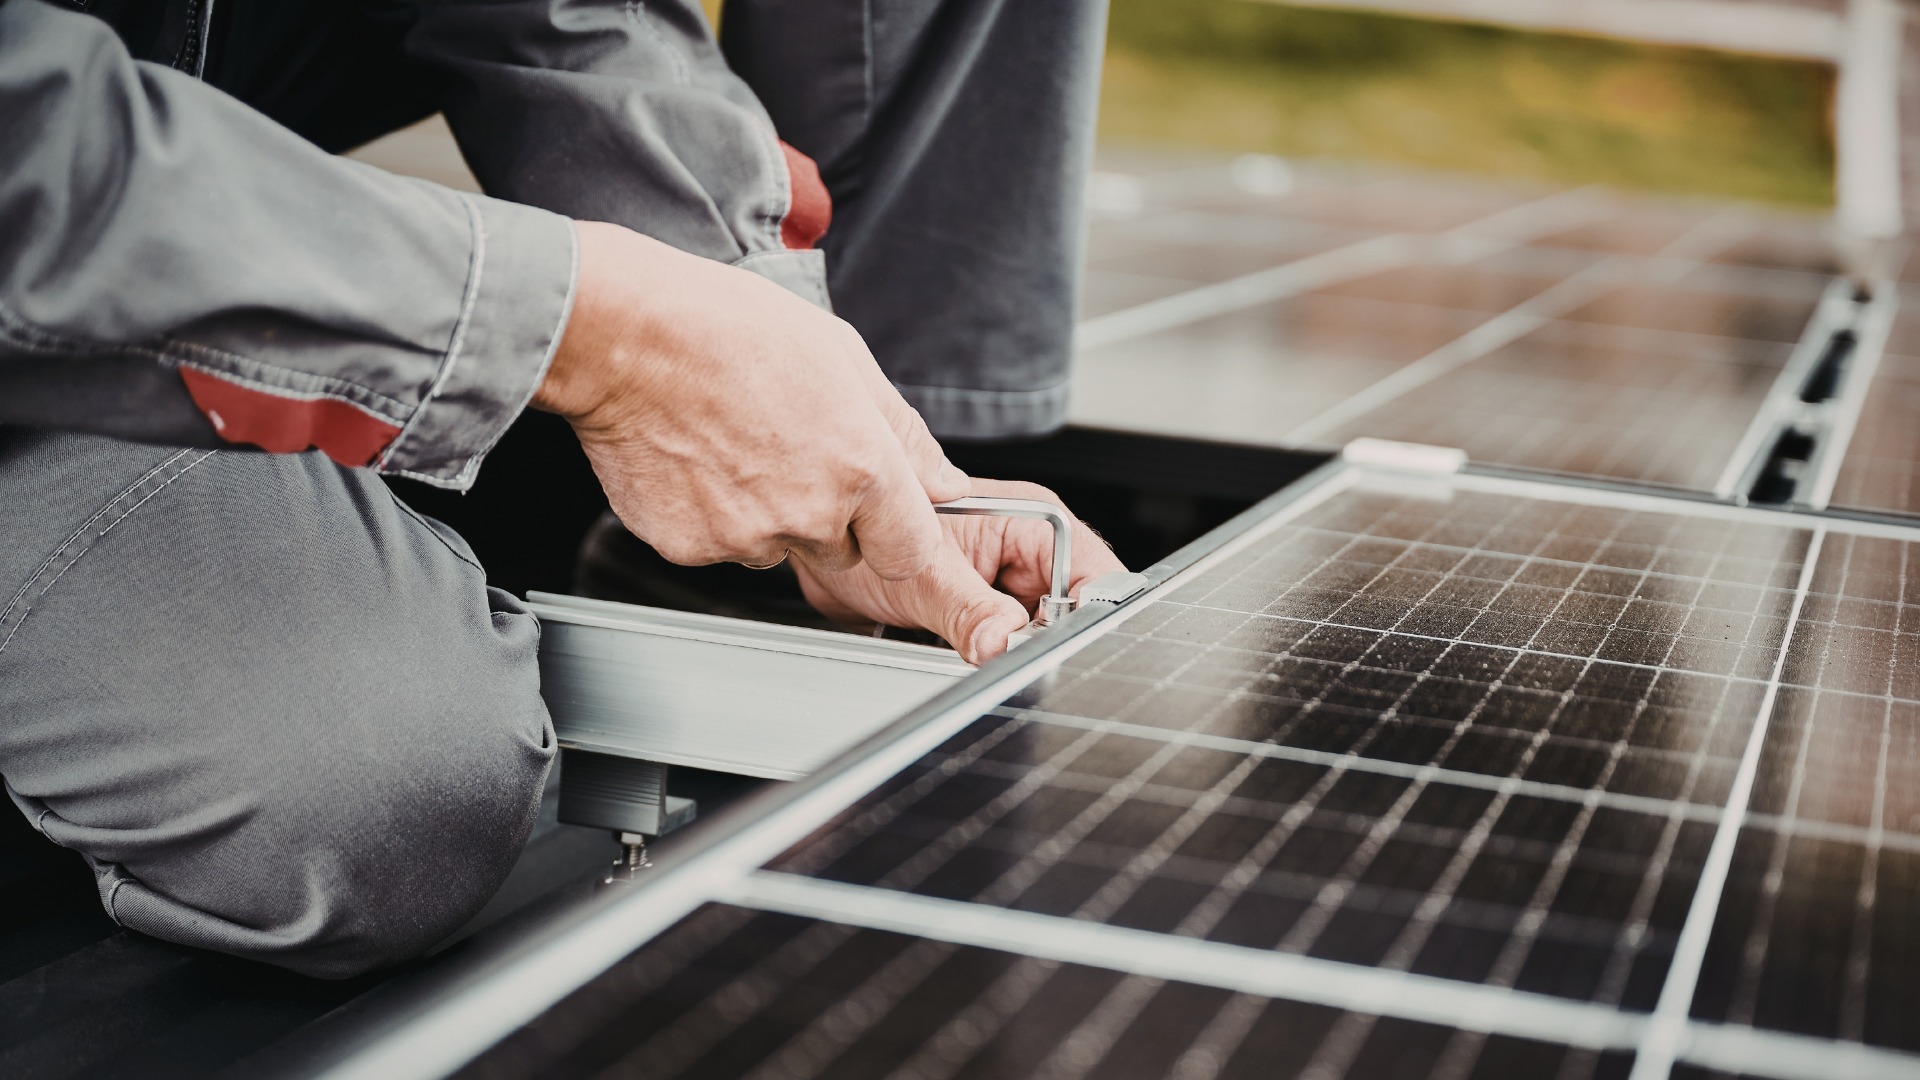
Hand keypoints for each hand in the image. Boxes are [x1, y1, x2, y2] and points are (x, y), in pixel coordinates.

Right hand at [533, 222, 969, 578]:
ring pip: (777, 549)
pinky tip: (698, 461)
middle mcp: (810, 511)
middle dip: (828, 519)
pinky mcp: (691, 548)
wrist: (626, 336)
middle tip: (787, 454)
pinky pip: (719, 546)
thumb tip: (944, 481)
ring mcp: (748, 536)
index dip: (896, 534)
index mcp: (861, 466)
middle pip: (842, 554)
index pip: (911, 551)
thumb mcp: (843, 356)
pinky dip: (712, 516)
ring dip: (766, 515)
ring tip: (735, 445)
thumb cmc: (729, 330)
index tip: (883, 519)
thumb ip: (903, 433)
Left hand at [794, 479, 1128, 663]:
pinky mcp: (985, 620)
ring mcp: (1006, 592)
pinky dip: (981, 665)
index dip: (1084, 616)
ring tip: (956, 639)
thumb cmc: (868, 534)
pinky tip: (949, 651)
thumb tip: (1005, 643)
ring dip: (1003, 656)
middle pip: (1068, 618)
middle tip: (992, 649)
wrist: (829, 555)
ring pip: (1034, 643)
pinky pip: (1002, 655)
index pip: (1092, 576)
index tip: (1054, 647)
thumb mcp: (922, 575)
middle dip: (1037, 645)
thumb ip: (968, 609)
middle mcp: (1026, 558)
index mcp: (1031, 526)